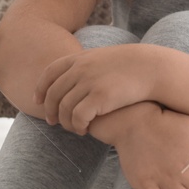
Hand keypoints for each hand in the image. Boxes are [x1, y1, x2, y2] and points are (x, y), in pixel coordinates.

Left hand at [36, 44, 163, 132]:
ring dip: (65, 122)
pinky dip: (77, 126)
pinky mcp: (100, 97)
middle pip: (53, 94)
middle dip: (49, 110)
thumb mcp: (102, 60)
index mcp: (79, 59)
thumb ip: (86, 66)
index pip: (49, 74)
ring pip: (64, 109)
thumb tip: (72, 78)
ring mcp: (89, 83)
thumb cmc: (130, 67)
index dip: (40, 89)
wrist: (152, 68)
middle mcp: (80, 69)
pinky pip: (78, 117)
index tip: (37, 101)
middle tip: (52, 122)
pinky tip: (84, 130)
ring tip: (73, 129)